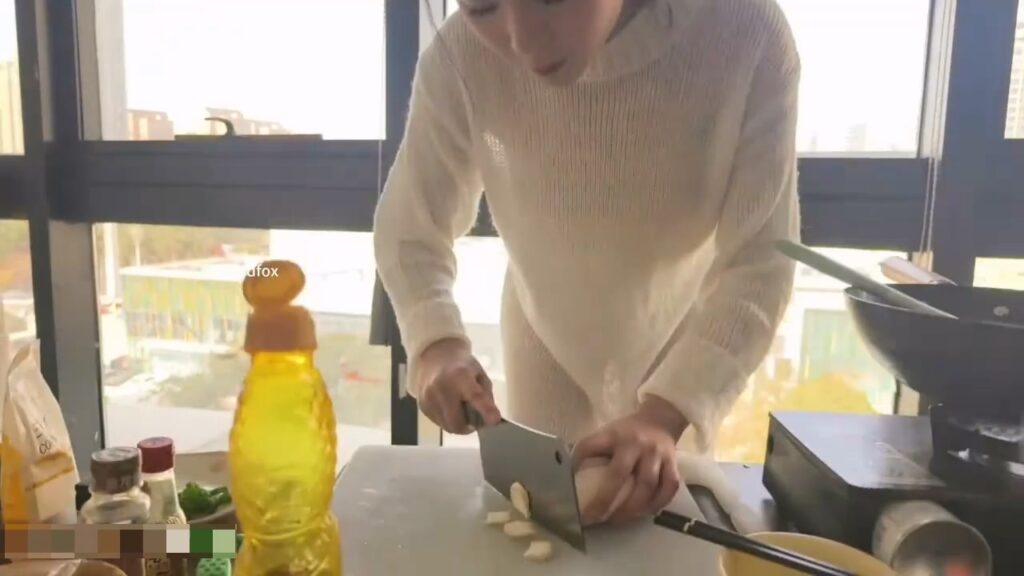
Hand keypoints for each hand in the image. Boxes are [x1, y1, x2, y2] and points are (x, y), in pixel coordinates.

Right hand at [416, 338, 501, 433]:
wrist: (434, 355)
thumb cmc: (462, 366)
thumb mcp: (480, 374)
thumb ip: (486, 396)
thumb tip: (489, 420)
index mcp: (460, 375)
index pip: (475, 396)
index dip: (486, 410)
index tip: (494, 421)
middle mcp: (441, 387)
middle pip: (457, 421)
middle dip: (468, 426)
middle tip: (474, 421)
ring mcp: (428, 398)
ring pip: (447, 426)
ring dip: (458, 424)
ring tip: (461, 411)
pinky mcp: (421, 405)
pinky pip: (438, 423)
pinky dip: (447, 420)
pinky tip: (449, 407)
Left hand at [572, 396, 687, 524]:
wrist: (660, 418)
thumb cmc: (627, 432)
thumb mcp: (607, 433)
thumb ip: (592, 449)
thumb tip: (569, 474)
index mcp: (614, 434)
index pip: (590, 446)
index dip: (576, 463)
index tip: (568, 486)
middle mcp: (636, 444)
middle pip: (619, 474)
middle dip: (604, 500)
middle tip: (593, 518)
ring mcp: (656, 454)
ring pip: (646, 486)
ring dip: (631, 508)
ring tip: (617, 520)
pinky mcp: (673, 464)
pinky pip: (668, 489)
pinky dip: (656, 505)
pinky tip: (643, 513)